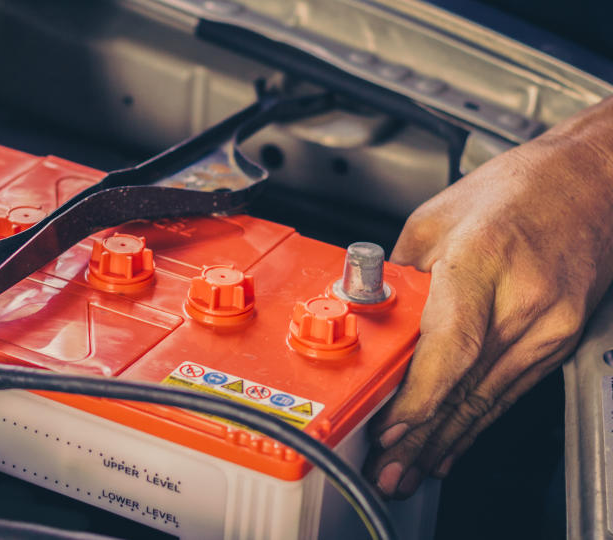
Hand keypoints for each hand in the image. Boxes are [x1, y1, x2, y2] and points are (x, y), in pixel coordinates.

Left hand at [365, 97, 612, 497]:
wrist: (588, 184)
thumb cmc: (513, 192)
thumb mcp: (433, 222)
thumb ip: (401, 280)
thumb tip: (370, 323)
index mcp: (485, 259)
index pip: (453, 345)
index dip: (421, 397)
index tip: (392, 427)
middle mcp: (524, 299)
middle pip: (468, 384)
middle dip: (425, 436)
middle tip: (389, 469)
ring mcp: (550, 324)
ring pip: (490, 397)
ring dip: (448, 440)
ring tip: (412, 470)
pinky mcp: (560, 338)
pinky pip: (510, 390)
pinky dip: (477, 420)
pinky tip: (453, 444)